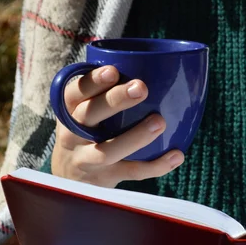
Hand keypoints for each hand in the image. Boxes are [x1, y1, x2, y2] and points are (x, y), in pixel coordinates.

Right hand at [52, 65, 184, 186]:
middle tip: (141, 88)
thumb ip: (104, 93)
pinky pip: (132, 172)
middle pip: (89, 116)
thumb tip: (154, 66)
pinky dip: (156, 166)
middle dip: (115, 100)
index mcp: (69, 111)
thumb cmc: (86, 132)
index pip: (75, 93)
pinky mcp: (105, 178)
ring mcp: (87, 159)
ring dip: (135, 136)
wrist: (69, 178)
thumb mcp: (84, 112)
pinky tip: (177, 155)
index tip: (113, 71)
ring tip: (159, 122)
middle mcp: (73, 134)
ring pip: (108, 150)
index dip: (92, 81)